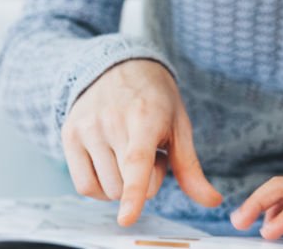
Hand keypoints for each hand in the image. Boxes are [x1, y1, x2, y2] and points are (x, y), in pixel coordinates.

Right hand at [62, 59, 221, 224]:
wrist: (120, 65)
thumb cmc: (156, 99)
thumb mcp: (179, 126)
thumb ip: (190, 168)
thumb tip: (213, 201)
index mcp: (144, 117)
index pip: (137, 162)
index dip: (134, 193)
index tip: (127, 218)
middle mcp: (111, 121)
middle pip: (125, 185)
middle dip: (143, 182)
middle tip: (148, 152)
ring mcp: (86, 127)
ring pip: (106, 190)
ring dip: (122, 184)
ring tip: (128, 152)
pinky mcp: (69, 134)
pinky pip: (84, 185)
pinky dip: (100, 188)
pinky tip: (111, 166)